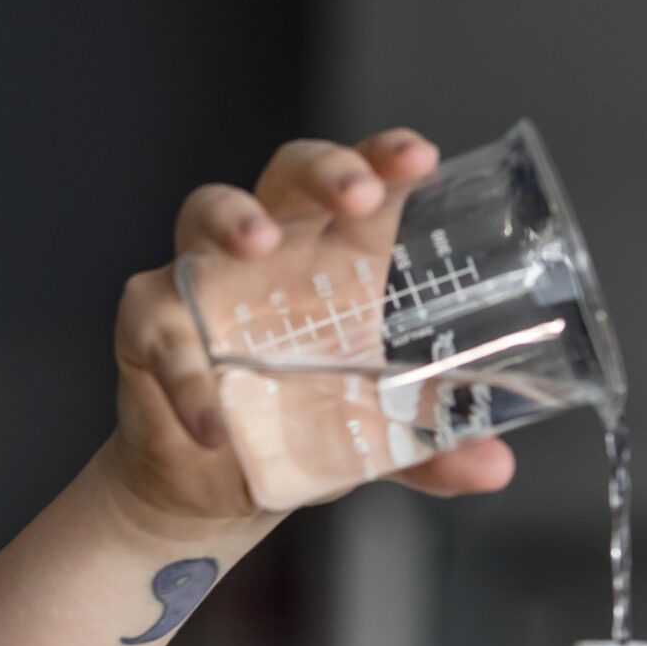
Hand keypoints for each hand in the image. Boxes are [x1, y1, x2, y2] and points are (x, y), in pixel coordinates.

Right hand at [103, 127, 517, 528]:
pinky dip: (187, 378)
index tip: (420, 158)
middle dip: (324, 170)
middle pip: (290, 175)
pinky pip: (162, 334)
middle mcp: (271, 253)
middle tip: (357, 194)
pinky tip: (213, 422)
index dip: (386, 158)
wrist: (221, 487)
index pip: (363, 185)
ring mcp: (203, 279)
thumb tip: (495, 466)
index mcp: (335, 259)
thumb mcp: (379, 443)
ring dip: (233, 218)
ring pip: (205, 211)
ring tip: (261, 242)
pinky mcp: (150, 324)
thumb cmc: (302, 427)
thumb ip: (434, 450)